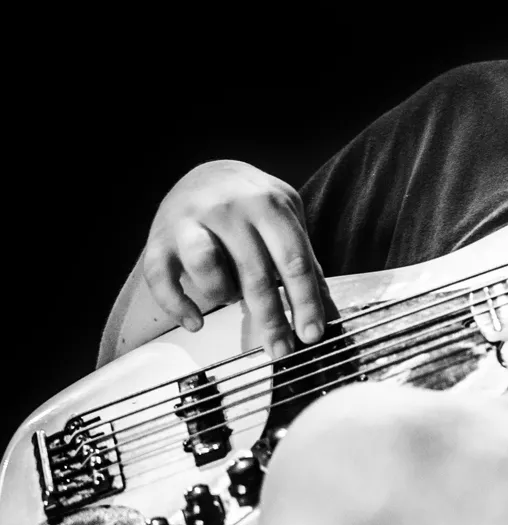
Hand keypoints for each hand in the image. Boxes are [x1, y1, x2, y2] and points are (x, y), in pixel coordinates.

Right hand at [141, 159, 324, 357]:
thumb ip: (306, 262)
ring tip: (230, 300)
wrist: (204, 174)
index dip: (305, 300)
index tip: (312, 334)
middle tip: (281, 350)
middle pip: (254, 270)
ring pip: (206, 265)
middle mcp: (230, 209)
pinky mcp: (160, 240)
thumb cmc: (253, 206)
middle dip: (271, 318)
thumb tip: (329, 311)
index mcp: (269, 205)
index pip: (293, 259)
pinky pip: (161, 278)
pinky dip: (178, 306)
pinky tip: (195, 322)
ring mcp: (191, 221)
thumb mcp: (286, 220)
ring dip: (222, 294)